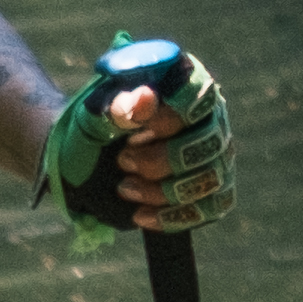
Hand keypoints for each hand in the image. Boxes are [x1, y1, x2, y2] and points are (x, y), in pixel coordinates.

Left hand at [39, 48, 227, 232]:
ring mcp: (216, 154)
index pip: (198, 95)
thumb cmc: (93, 131)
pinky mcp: (213, 189)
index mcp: (184, 84)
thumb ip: (116, 107)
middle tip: (122, 160)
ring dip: (163, 191)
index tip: (131, 135)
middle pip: (208, 142)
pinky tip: (141, 214)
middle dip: (159, 161)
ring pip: (210, 178)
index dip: (167, 118)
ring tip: (125, 188)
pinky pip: (211, 207)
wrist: (86, 165)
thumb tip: (146, 98)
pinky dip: (174, 216)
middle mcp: (209, 116)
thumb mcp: (92, 118)